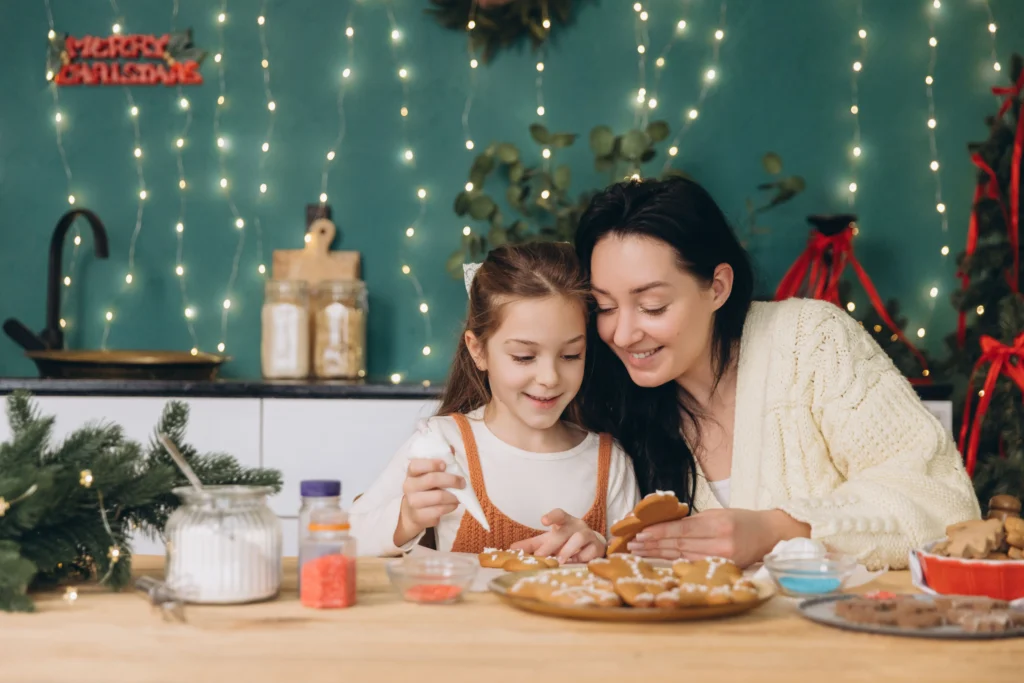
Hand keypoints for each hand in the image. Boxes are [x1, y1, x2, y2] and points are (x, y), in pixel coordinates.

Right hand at [393, 458, 464, 546]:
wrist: (412, 513)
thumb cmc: (425, 488)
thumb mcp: (428, 474)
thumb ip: (439, 461)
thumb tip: (451, 448)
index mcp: (411, 473)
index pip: (416, 465)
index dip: (431, 464)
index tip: (444, 464)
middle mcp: (409, 486)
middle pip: (431, 480)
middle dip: (451, 480)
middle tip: (462, 482)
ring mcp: (413, 502)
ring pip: (439, 497)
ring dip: (454, 496)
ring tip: (460, 495)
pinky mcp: (420, 516)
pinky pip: (440, 510)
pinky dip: (451, 506)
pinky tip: (453, 504)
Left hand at [509, 509, 606, 563]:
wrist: (591, 546)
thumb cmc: (566, 541)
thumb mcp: (548, 541)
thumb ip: (531, 545)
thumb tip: (511, 549)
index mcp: (564, 522)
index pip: (559, 514)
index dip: (552, 516)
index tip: (543, 521)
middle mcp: (577, 525)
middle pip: (564, 531)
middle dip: (552, 544)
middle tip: (542, 555)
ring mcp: (589, 535)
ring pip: (579, 538)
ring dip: (568, 549)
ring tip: (560, 560)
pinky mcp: (597, 547)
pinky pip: (590, 552)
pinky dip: (582, 557)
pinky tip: (577, 562)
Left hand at [626, 509, 810, 567]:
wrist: (770, 535)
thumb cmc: (742, 520)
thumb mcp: (718, 514)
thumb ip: (694, 521)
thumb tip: (664, 525)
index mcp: (718, 524)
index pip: (681, 530)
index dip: (659, 532)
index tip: (639, 532)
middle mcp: (721, 543)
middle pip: (680, 544)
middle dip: (653, 544)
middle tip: (632, 543)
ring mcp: (723, 558)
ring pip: (684, 556)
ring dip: (658, 554)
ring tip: (639, 551)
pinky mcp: (724, 568)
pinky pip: (694, 564)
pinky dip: (674, 561)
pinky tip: (658, 559)